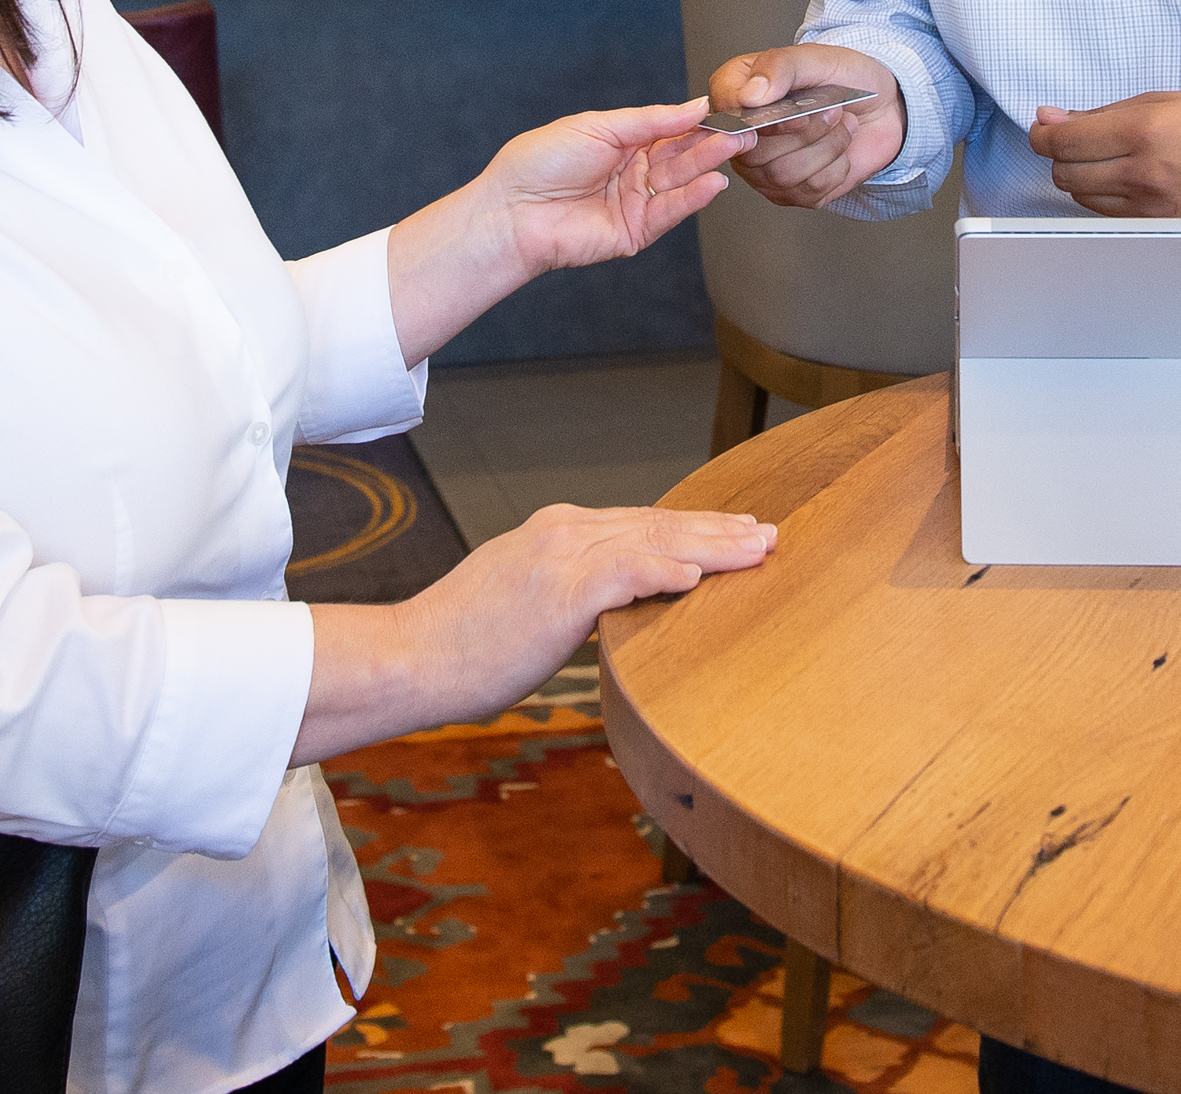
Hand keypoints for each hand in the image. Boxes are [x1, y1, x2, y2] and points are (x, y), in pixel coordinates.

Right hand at [296, 503, 776, 760]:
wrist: (413, 657)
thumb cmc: (465, 645)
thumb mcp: (527, 605)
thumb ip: (573, 594)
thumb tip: (613, 608)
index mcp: (558, 531)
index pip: (642, 523)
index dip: (693, 527)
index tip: (734, 533)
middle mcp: (564, 531)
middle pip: (658, 524)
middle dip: (717, 530)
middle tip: (767, 534)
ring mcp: (561, 556)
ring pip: (652, 541)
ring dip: (710, 546)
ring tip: (755, 550)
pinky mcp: (556, 590)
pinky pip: (622, 574)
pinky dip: (661, 571)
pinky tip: (696, 576)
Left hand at [481, 100, 750, 279]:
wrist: (511, 211)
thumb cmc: (541, 162)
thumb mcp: (598, 127)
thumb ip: (650, 120)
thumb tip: (694, 106)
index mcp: (621, 143)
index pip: (669, 130)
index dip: (697, 122)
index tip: (727, 110)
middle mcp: (631, 172)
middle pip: (680, 156)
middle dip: (712, 143)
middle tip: (744, 131)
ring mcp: (635, 203)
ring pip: (680, 182)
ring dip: (709, 166)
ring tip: (737, 147)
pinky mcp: (635, 233)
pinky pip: (669, 213)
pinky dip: (693, 199)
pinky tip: (713, 182)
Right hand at [706, 43, 905, 210]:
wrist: (882, 106)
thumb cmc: (845, 78)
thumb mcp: (817, 58)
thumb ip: (780, 67)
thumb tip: (751, 95)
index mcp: (737, 92)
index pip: (726, 116)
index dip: (762, 120)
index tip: (797, 113)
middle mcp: (743, 135)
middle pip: (754, 154)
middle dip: (806, 132)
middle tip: (832, 110)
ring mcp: (763, 169)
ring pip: (783, 175)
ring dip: (826, 147)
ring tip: (840, 124)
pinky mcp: (791, 192)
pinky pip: (809, 190)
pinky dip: (837, 167)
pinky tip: (840, 147)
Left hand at [1028, 90, 1180, 217]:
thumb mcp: (1165, 101)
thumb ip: (1103, 113)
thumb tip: (1052, 119)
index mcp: (1144, 132)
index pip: (1063, 142)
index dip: (1042, 134)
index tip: (1042, 127)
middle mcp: (1145, 174)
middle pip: (1064, 173)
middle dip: (1060, 154)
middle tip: (1076, 138)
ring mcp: (1152, 207)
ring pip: (1082, 197)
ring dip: (1082, 176)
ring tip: (1109, 157)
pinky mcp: (1159, 227)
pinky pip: (1109, 214)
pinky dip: (1104, 196)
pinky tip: (1125, 178)